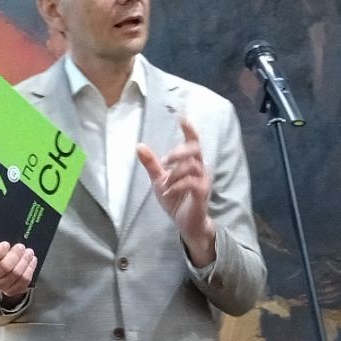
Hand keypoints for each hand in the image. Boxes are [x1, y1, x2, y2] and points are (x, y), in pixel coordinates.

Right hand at [0, 242, 36, 299]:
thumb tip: (10, 237)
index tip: (6, 244)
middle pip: (4, 267)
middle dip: (16, 255)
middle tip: (21, 247)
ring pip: (15, 275)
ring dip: (25, 262)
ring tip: (29, 253)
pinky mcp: (9, 291)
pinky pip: (22, 283)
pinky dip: (29, 271)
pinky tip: (32, 262)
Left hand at [137, 118, 215, 266]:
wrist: (185, 222)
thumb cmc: (175, 199)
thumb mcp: (159, 179)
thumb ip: (151, 163)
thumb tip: (138, 145)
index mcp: (190, 163)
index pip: (193, 142)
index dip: (189, 130)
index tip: (182, 118)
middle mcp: (199, 169)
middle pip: (194, 150)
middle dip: (178, 152)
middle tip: (164, 161)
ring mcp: (202, 181)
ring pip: (191, 167)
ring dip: (174, 174)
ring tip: (164, 185)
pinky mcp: (202, 194)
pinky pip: (192, 183)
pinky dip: (177, 186)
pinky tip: (167, 192)